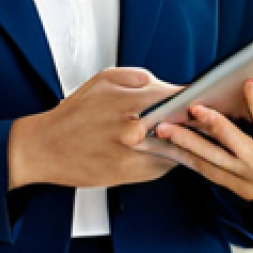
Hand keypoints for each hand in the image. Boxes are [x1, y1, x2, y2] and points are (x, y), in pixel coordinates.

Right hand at [8, 68, 183, 189]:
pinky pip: (162, 165)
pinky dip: (167, 157)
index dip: (197, 98)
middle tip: (200, 117)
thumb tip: (168, 85)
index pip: (180, 96)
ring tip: (183, 134)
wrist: (45, 147)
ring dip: (182, 140)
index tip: (207, 100)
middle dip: (192, 119)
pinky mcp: (130, 173)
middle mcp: (134, 127)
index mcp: (130, 99)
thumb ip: (139, 78)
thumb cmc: (74, 113)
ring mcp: (134, 152)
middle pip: (182, 123)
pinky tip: (162, 149)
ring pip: (176, 146)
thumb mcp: (103, 80)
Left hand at [152, 65, 252, 200]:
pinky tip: (165, 142)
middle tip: (195, 108)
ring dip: (186, 142)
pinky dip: (181, 154)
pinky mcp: (224, 182)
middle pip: (234, 142)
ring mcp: (240, 176)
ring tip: (164, 127)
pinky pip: (200, 168)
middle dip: (214, 125)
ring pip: (210, 157)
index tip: (248, 82)